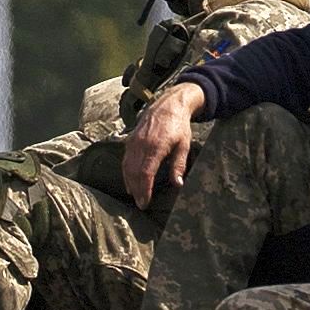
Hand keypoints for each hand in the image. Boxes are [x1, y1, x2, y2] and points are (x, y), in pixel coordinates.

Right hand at [124, 78, 205, 205]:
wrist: (168, 106)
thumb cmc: (179, 127)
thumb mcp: (184, 146)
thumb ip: (178, 166)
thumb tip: (177, 184)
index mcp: (155, 147)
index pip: (145, 173)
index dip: (144, 190)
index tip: (145, 202)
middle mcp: (141, 145)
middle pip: (134, 173)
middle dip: (137, 190)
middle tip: (141, 204)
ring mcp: (133, 141)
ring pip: (127, 167)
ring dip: (130, 183)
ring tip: (135, 196)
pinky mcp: (130, 140)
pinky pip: (125, 159)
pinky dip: (126, 172)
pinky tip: (130, 181)